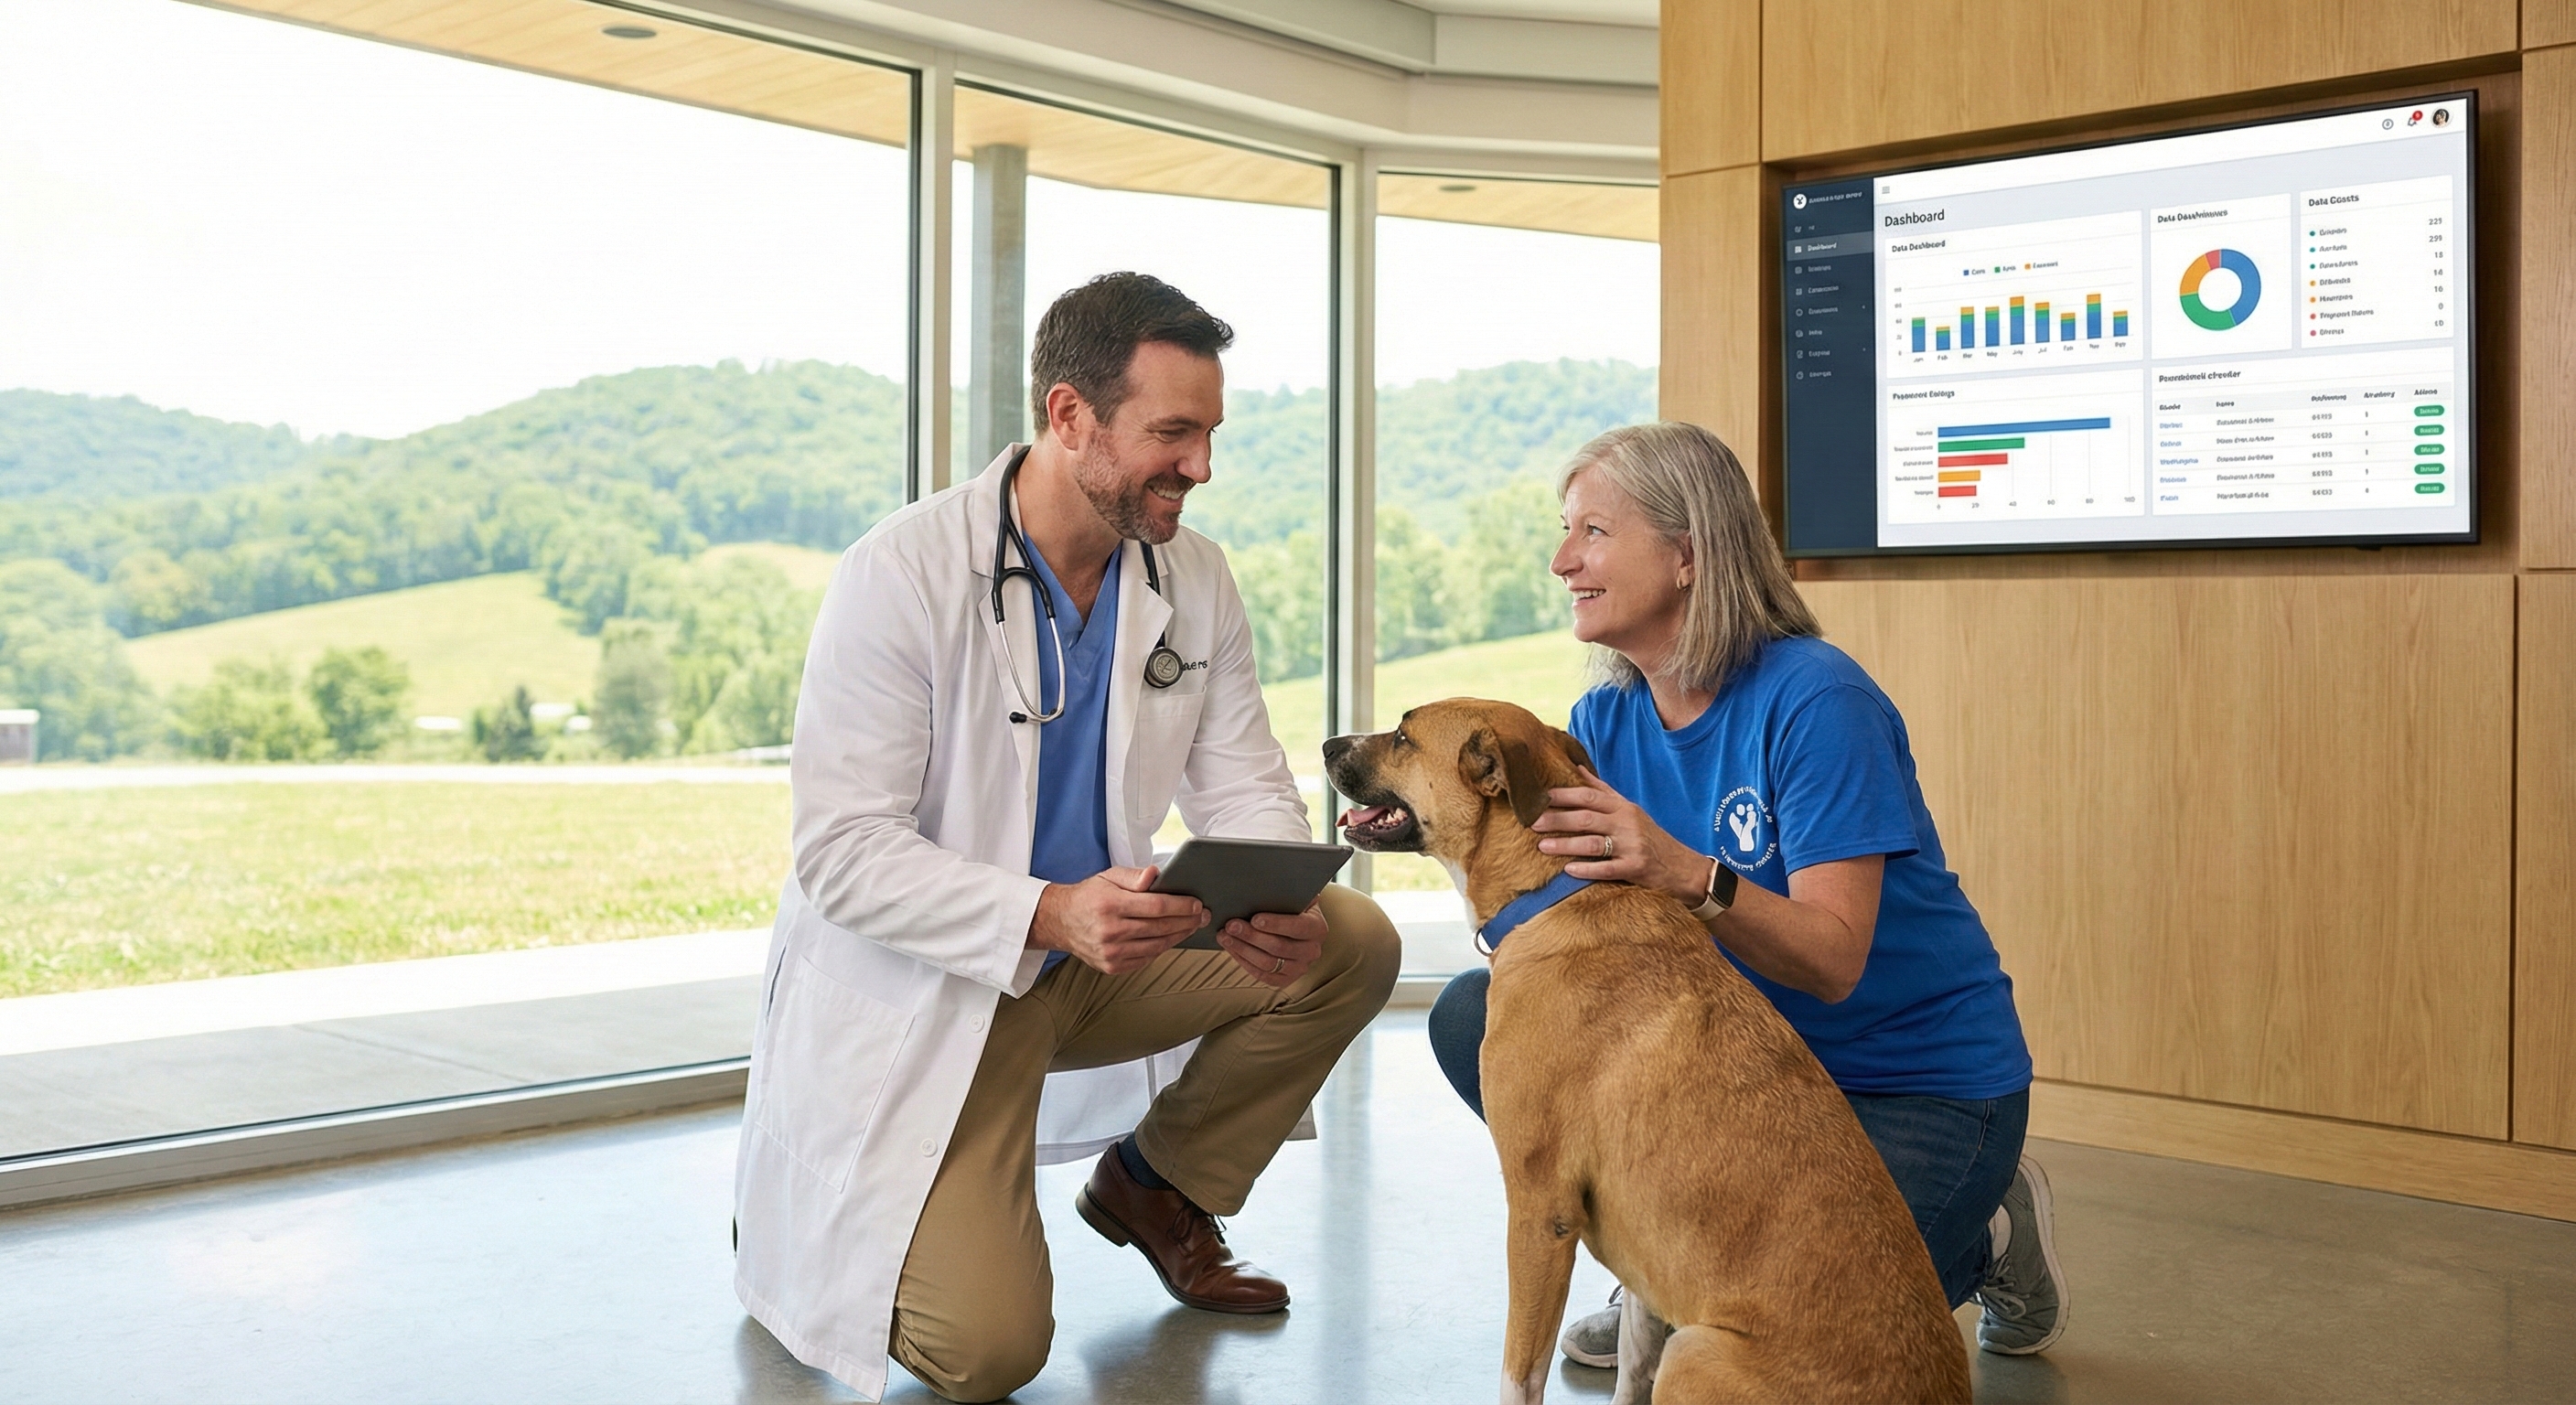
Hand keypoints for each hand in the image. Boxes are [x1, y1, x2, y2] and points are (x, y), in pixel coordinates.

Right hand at [1030, 867, 1206, 974]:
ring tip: (1192, 926)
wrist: (1061, 922)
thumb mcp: (1108, 877)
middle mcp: (1109, 931)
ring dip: (1178, 936)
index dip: (1180, 906)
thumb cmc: (1089, 896)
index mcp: (1109, 905)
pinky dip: (1162, 948)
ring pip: (1156, 946)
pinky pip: (1146, 959)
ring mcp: (1110, 952)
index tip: (1196, 904)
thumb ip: (1134, 876)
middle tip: (1202, 916)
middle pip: (1159, 928)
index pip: (1155, 907)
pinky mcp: (1111, 966)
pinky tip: (1171, 938)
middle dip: (1186, 921)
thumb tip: (1155, 875)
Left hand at [1215, 900, 1326, 989]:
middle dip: (1251, 936)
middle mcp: (1312, 950)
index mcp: (1317, 927)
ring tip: (1225, 936)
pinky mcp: (1285, 979)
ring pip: (1268, 963)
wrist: (1298, 925)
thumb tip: (1265, 880)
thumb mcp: (1296, 895)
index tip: (1254, 919)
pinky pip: (1262, 975)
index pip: (1298, 927)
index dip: (1276, 924)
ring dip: (1243, 949)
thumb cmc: (1292, 906)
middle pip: (1279, 947)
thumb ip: (1287, 891)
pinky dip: (1244, 962)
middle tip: (1231, 925)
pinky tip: (1232, 948)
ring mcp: (1300, 967)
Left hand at [1530, 766, 1706, 903]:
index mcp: (1623, 807)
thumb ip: (1604, 791)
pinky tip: (1569, 870)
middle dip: (1558, 819)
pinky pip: (1607, 868)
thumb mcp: (1630, 810)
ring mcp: (1632, 846)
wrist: (1682, 867)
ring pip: (1593, 843)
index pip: (1589, 796)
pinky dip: (1587, 869)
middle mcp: (1627, 823)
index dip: (1563, 795)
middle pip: (1587, 818)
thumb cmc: (1650, 837)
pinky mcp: (1636, 868)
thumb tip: (1579, 768)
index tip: (1539, 797)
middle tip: (1532, 821)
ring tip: (1542, 846)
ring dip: (1566, 844)